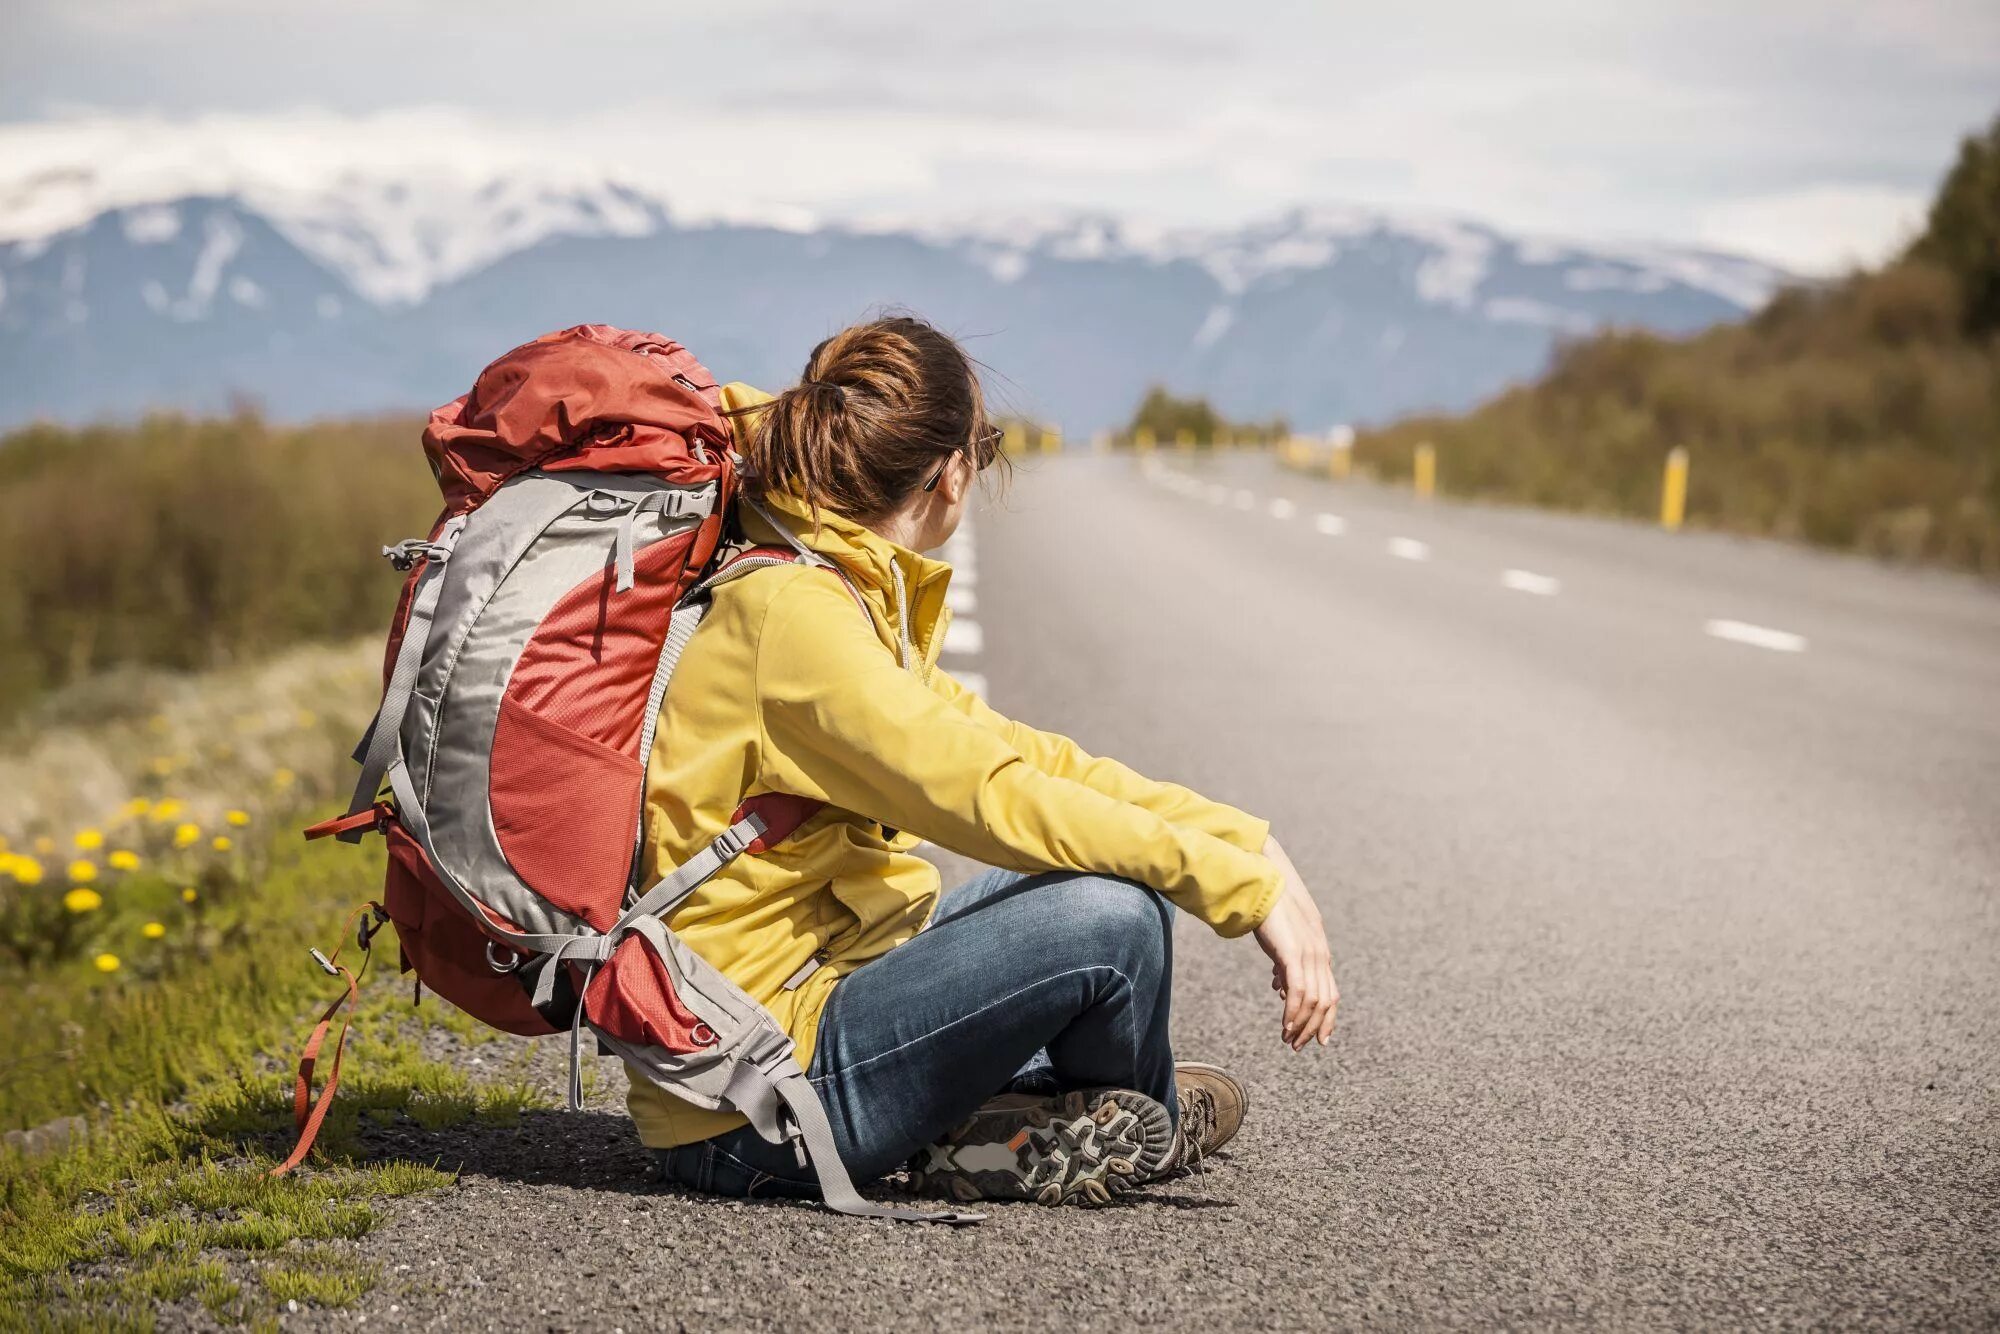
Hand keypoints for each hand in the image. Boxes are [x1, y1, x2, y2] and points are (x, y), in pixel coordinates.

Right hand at [1251, 835, 1338, 1049]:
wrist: (1263, 886)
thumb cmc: (1270, 912)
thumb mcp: (1283, 943)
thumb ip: (1286, 964)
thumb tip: (1281, 986)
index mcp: (1319, 952)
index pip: (1330, 993)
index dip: (1326, 1019)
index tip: (1318, 1039)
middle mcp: (1320, 955)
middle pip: (1326, 1002)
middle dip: (1314, 1028)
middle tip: (1299, 1046)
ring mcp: (1310, 955)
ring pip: (1314, 1002)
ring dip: (1301, 1025)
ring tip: (1288, 1039)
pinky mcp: (1294, 954)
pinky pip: (1299, 992)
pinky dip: (1294, 1013)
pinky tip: (1285, 1026)